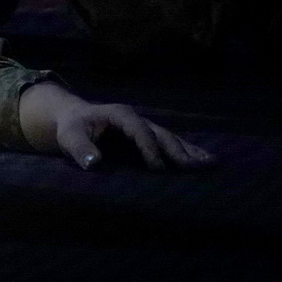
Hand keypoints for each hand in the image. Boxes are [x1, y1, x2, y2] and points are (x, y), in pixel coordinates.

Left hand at [17, 82, 215, 171]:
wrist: (73, 117)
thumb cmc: (72, 127)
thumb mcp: (70, 136)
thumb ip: (80, 149)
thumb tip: (94, 163)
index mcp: (119, 115)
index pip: (138, 129)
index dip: (148, 147)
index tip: (157, 167)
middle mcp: (136, 118)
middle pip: (161, 133)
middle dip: (180, 149)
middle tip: (199, 165)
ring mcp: (144, 126)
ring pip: (171, 138)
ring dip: (190, 151)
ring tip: (212, 163)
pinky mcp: (148, 136)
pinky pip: (170, 143)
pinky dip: (187, 152)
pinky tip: (202, 161)